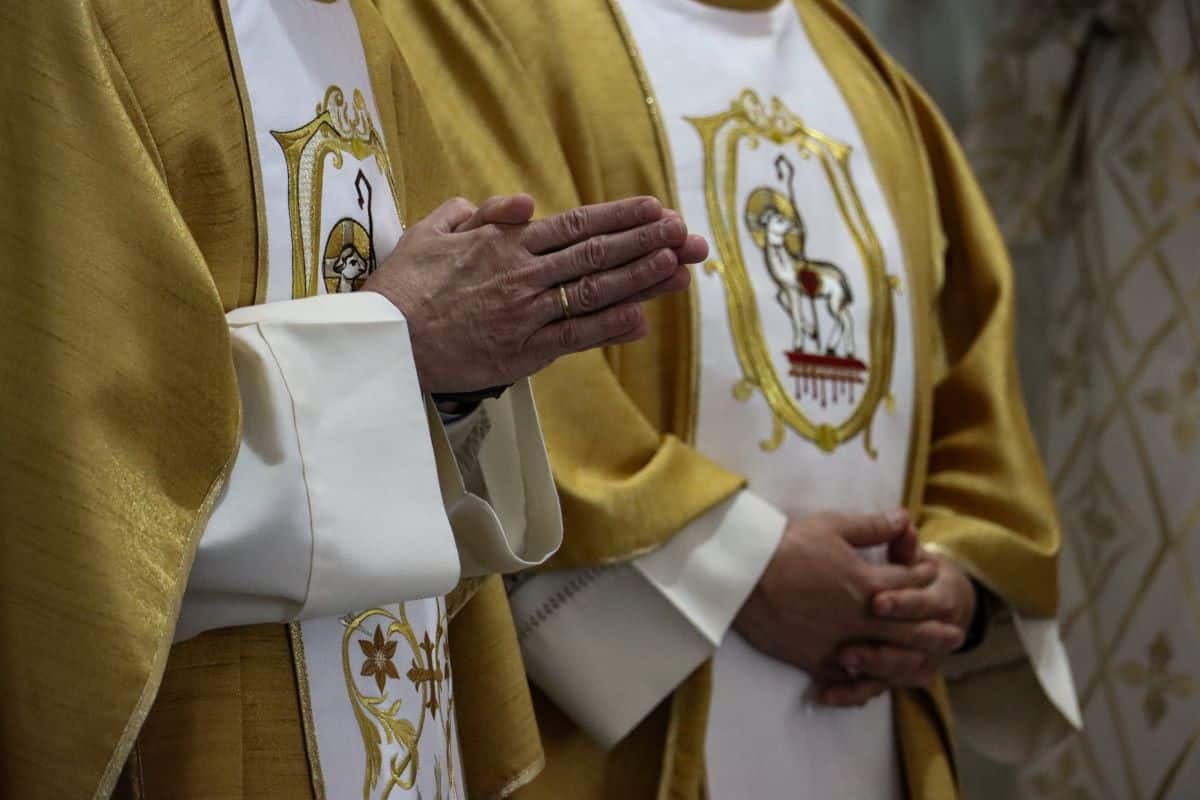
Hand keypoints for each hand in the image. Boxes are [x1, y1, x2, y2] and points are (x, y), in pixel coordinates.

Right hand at [363, 194, 701, 393]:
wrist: (385, 340)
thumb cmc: (403, 285)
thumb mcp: (432, 231)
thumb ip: (478, 213)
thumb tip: (521, 203)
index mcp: (506, 243)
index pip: (576, 225)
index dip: (620, 217)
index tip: (656, 209)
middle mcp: (525, 275)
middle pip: (597, 255)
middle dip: (647, 243)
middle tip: (688, 235)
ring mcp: (527, 314)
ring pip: (594, 293)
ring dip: (641, 279)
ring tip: (679, 267)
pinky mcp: (523, 352)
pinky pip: (574, 337)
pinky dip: (609, 328)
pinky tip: (642, 319)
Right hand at [733, 510, 959, 682]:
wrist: (743, 577)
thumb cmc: (786, 546)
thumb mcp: (831, 525)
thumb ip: (872, 527)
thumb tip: (904, 517)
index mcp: (866, 583)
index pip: (907, 582)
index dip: (923, 576)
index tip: (932, 574)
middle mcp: (859, 618)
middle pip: (907, 626)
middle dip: (933, 628)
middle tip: (956, 635)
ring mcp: (838, 642)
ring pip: (884, 656)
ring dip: (910, 658)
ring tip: (929, 664)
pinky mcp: (815, 659)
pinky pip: (848, 675)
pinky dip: (865, 678)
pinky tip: (875, 679)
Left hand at [820, 553, 975, 705]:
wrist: (938, 601)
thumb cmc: (913, 569)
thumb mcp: (908, 553)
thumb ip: (902, 543)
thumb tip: (902, 521)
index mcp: (939, 600)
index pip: (925, 605)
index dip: (903, 603)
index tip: (876, 601)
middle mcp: (930, 637)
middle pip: (909, 650)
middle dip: (880, 650)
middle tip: (848, 648)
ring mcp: (910, 658)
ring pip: (894, 673)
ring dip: (868, 670)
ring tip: (841, 663)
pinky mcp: (889, 673)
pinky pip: (872, 689)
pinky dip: (851, 693)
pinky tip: (825, 693)